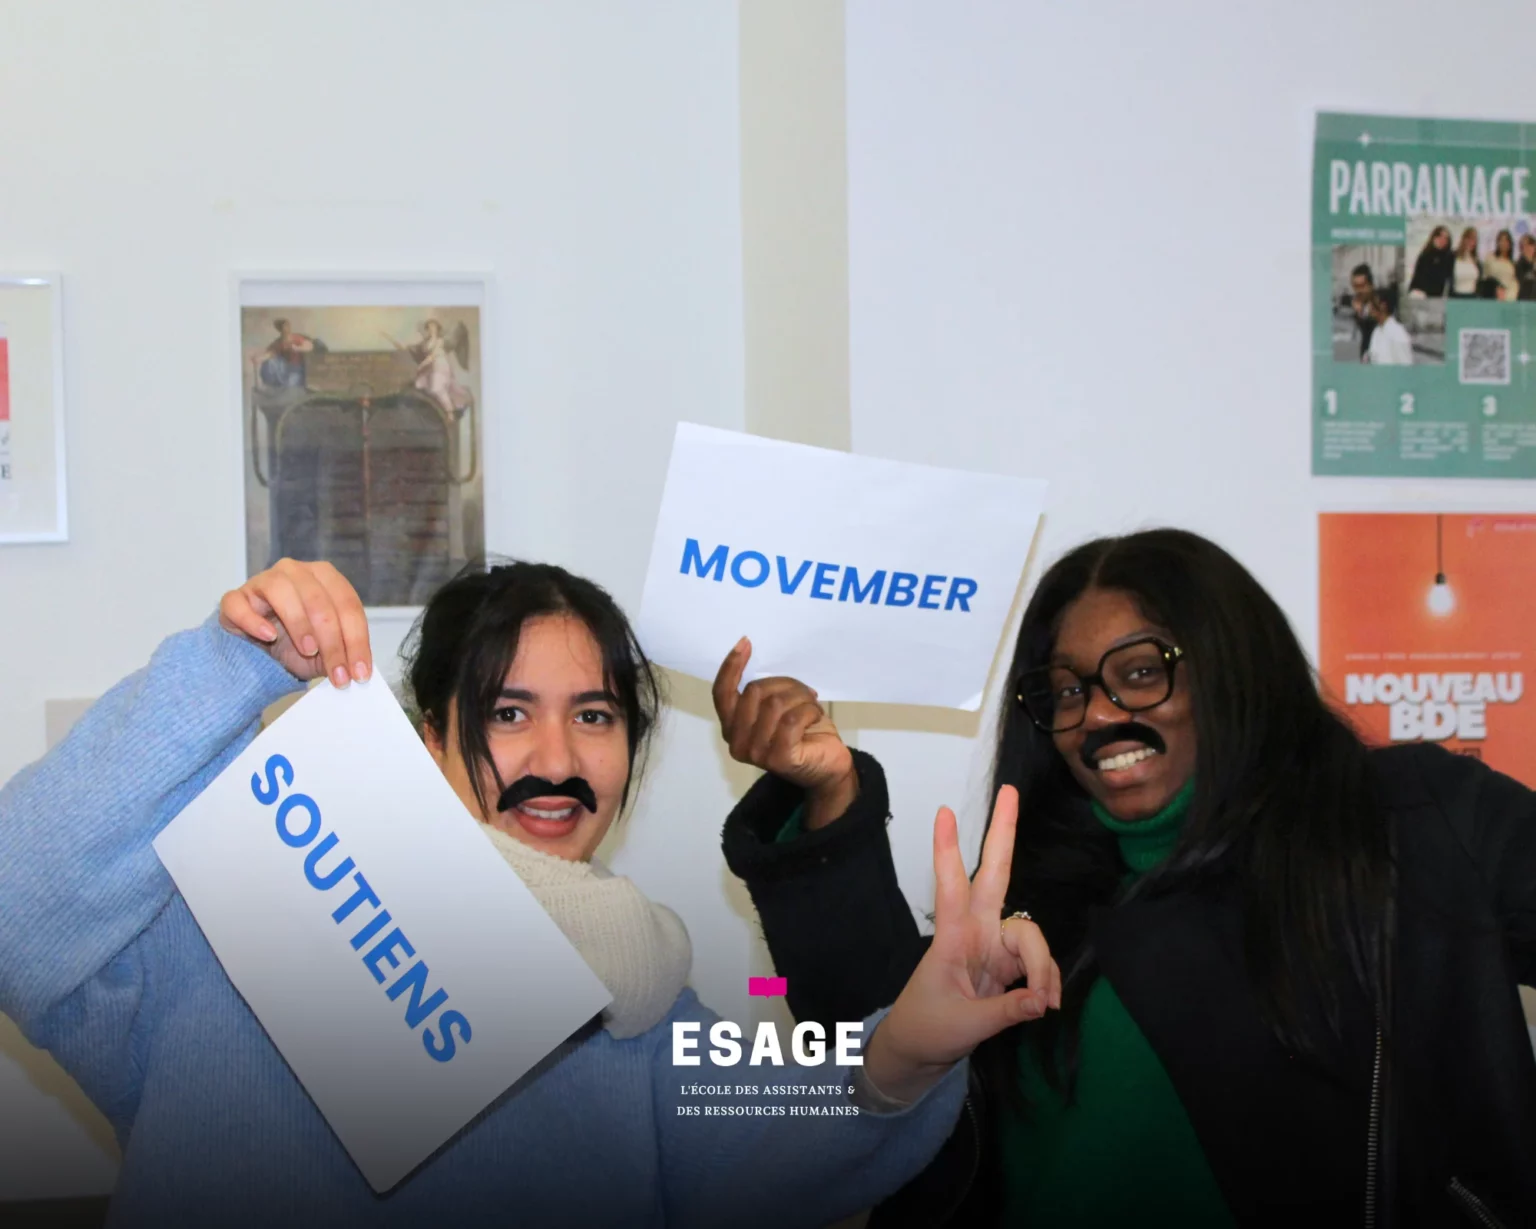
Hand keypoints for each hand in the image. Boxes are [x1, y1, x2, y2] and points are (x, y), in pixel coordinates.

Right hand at [218, 559, 371, 687]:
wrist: (258, 652)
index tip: (360, 672)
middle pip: (319, 600)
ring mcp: (263, 582)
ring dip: (299, 623)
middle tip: (338, 673)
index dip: (357, 640)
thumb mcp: (325, 653)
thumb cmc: (295, 646)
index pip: (347, 604)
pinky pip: (240, 603)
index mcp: (325, 578)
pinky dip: (254, 620)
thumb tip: (361, 671)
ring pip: (282, 592)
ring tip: (308, 650)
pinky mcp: (235, 598)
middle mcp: (296, 572)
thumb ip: (344, 654)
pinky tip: (268, 636)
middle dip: (333, 642)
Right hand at [712, 637, 855, 828]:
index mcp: (732, 728)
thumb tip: (763, 663)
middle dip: (785, 684)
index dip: (731, 666)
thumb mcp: (777, 707)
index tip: (745, 643)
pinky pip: (792, 719)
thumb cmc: (804, 733)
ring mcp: (756, 753)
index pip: (722, 693)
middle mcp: (737, 742)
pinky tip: (816, 716)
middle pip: (754, 691)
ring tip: (811, 707)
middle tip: (804, 693)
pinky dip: (809, 711)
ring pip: (775, 703)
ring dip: (800, 698)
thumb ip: (763, 693)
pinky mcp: (778, 759)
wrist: (828, 766)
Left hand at [862, 786, 1058, 1102]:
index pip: (950, 886)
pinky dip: (1047, 982)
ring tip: (1045, 1005)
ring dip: (1043, 967)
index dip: (948, 850)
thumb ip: (1006, 1010)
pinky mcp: (1007, 966)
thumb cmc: (928, 1029)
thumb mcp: (965, 1025)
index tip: (944, 812)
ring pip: (1030, 934)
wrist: (918, 1052)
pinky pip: (1038, 963)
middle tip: (1010, 790)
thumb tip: (1042, 1000)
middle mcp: (975, 931)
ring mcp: (993, 946)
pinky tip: (1046, 1004)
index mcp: (952, 937)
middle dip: (1003, 833)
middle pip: (995, 874)